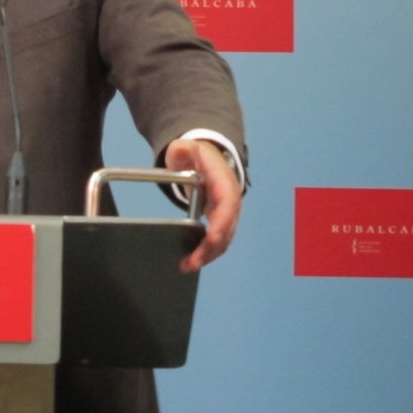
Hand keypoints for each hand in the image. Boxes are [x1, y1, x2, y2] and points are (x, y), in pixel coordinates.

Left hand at [164, 139, 242, 273]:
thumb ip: (181, 149)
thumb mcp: (185, 146)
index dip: (221, 223)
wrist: (207, 155)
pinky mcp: (221, 219)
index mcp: (223, 180)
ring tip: (188, 266)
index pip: (227, 205)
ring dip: (209, 255)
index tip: (210, 240)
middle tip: (190, 264)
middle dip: (211, 248)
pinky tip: (194, 259)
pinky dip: (209, 251)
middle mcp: (230, 198)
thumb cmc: (195, 153)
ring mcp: (228, 210)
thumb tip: (182, 151)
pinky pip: (220, 238)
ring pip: (225, 238)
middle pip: (227, 228)